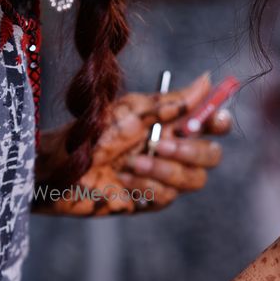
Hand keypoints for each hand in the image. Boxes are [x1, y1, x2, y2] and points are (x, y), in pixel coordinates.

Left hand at [36, 74, 231, 215]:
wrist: (61, 167)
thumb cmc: (92, 132)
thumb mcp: (134, 111)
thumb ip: (174, 102)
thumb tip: (208, 81)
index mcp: (173, 125)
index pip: (213, 125)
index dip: (218, 122)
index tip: (206, 122)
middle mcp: (175, 151)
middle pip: (212, 156)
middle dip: (191, 151)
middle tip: (161, 144)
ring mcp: (165, 177)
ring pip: (195, 180)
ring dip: (164, 170)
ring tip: (132, 162)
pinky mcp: (153, 199)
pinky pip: (168, 197)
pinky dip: (146, 184)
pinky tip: (123, 178)